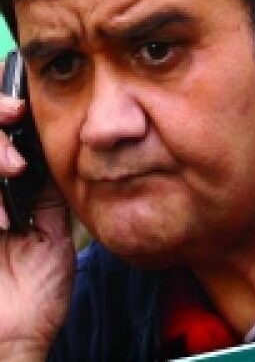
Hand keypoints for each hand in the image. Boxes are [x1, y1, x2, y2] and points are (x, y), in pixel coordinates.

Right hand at [0, 91, 73, 359]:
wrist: (16, 336)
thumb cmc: (34, 289)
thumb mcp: (50, 229)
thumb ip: (46, 191)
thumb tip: (60, 149)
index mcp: (0, 192)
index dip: (0, 113)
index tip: (22, 106)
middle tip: (14, 116)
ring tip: (13, 170)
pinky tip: (0, 221)